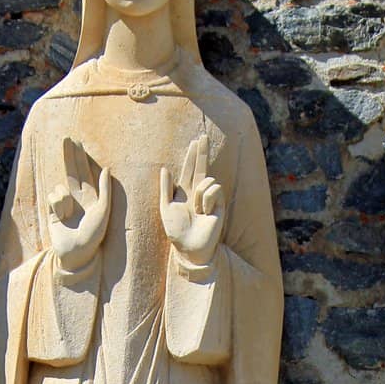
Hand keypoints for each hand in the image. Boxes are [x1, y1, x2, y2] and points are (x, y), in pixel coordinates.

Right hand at [48, 137, 111, 271]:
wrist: (76, 253)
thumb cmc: (93, 235)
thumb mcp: (103, 211)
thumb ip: (105, 190)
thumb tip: (107, 168)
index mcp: (91, 197)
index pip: (86, 172)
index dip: (81, 157)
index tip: (78, 142)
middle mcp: (78, 199)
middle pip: (72, 171)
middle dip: (69, 155)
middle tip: (66, 138)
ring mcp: (64, 204)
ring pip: (60, 187)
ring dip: (63, 198)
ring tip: (69, 214)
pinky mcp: (53, 211)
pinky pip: (53, 196)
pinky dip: (57, 204)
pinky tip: (62, 217)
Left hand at [159, 133, 224, 267]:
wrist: (189, 246)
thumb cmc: (176, 230)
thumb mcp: (166, 208)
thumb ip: (165, 188)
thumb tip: (165, 169)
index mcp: (185, 192)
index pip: (189, 170)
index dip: (192, 156)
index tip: (195, 141)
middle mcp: (198, 192)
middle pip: (201, 167)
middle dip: (202, 152)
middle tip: (203, 136)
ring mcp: (210, 198)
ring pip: (207, 180)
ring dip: (199, 194)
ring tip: (197, 210)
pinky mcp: (219, 204)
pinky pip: (214, 189)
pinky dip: (207, 199)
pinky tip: (205, 211)